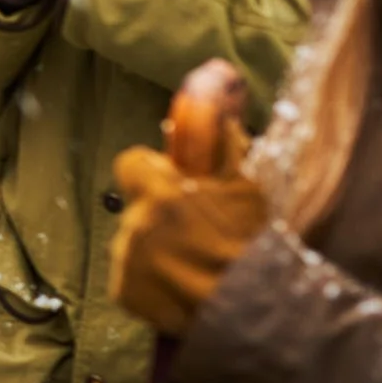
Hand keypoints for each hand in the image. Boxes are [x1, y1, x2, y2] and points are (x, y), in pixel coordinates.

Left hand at [109, 104, 264, 336]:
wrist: (255, 310)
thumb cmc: (254, 243)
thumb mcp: (246, 181)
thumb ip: (222, 133)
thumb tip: (216, 73)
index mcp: (162, 190)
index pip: (131, 162)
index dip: (153, 172)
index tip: (175, 183)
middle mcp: (136, 223)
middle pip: (136, 204)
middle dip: (160, 212)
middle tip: (197, 231)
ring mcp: (127, 260)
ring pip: (133, 240)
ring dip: (157, 246)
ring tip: (195, 262)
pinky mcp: (125, 293)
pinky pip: (131, 276)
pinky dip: (151, 279)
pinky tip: (182, 285)